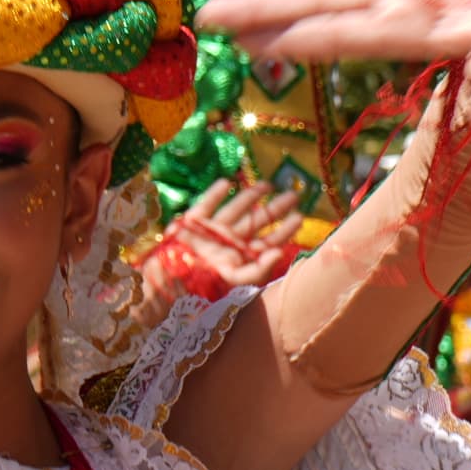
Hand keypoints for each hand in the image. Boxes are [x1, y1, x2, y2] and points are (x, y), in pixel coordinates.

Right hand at [165, 176, 310, 289]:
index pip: (268, 240)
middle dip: (275, 208)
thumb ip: (259, 269)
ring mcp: (212, 230)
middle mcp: (230, 241)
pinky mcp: (193, 223)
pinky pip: (206, 204)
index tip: (300, 216)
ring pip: (236, 208)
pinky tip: (226, 182)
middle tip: (294, 195)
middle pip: (256, 221)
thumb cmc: (204, 286)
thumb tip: (280, 254)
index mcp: (241, 256)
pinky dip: (215, 193)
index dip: (284, 229)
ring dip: (251, 196)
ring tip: (267, 184)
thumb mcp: (235, 281)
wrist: (170, 284)